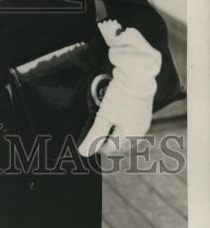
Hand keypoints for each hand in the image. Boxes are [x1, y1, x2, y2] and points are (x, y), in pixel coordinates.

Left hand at [77, 20, 160, 156]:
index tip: (87, 135)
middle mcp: (140, 130)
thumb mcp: (104, 116)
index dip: (97, 143)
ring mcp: (143, 120)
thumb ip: (95, 135)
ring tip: (101, 119)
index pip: (111, 148)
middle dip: (105, 137)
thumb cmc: (120, 96)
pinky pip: (129, 120)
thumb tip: (84, 152)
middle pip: (119, 141)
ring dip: (112, 128)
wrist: (137, 75)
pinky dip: (119, 119)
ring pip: (124, 130)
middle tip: (92, 127)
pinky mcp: (143, 109)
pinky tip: (112, 111)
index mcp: (131, 135)